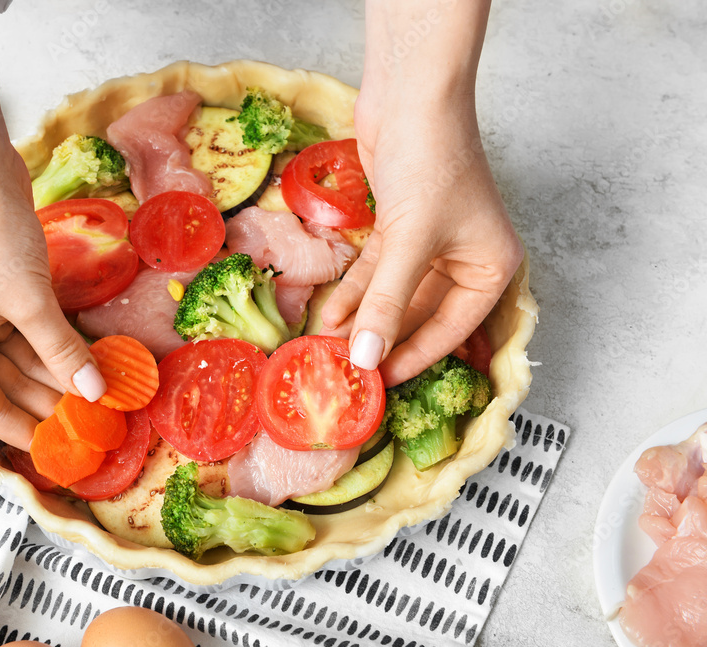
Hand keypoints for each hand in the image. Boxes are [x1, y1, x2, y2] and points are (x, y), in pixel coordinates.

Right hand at [0, 147, 104, 449]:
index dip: (33, 430)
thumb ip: (61, 352)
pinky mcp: (0, 296)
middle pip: (11, 387)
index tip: (71, 449)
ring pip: (26, 360)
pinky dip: (59, 344)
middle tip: (102, 421)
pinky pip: (32, 333)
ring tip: (105, 393)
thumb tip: (94, 393)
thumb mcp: (28, 302)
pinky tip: (93, 358)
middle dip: (56, 400)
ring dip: (63, 372)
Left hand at [321, 86, 522, 386]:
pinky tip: (328, 313)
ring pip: (393, 294)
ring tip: (327, 346)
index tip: (376, 382)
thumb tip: (366, 358)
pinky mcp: (399, 226)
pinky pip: (376, 272)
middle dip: (379, 339)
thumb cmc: (431, 160)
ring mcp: (430, 243)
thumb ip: (387, 303)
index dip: (411, 357)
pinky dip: (353, 291)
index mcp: (490, 267)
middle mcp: (464, 259)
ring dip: (360, 318)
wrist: (411, 93)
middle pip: (419, 315)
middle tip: (344, 369)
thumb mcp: (410, 241)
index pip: (450, 330)